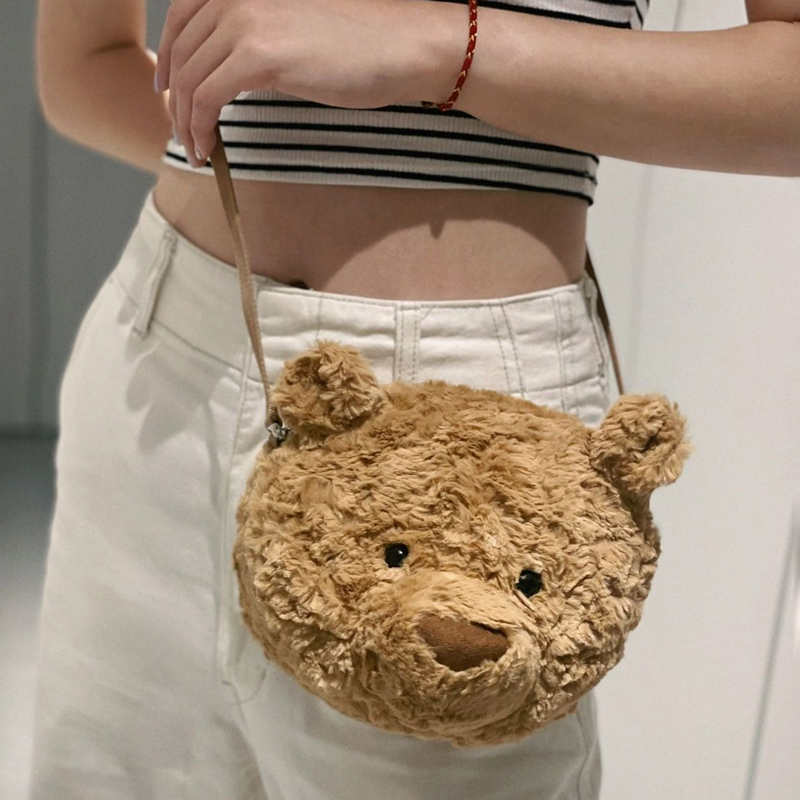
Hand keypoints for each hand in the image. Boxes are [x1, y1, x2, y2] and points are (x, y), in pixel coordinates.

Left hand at [155, 0, 461, 166]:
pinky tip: (208, 148)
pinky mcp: (259, 55)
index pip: (182, 17)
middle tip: (183, 134)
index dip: (168, 57)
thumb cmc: (362, 45)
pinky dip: (201, 127)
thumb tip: (231, 70)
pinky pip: (208, 97)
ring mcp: (245, 21)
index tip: (169, 90)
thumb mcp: (296, 28)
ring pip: (190, 78)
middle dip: (175, 99)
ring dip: (186, 121)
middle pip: (181, 51)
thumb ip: (258, 38)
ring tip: (196, 150)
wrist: (401, 47)